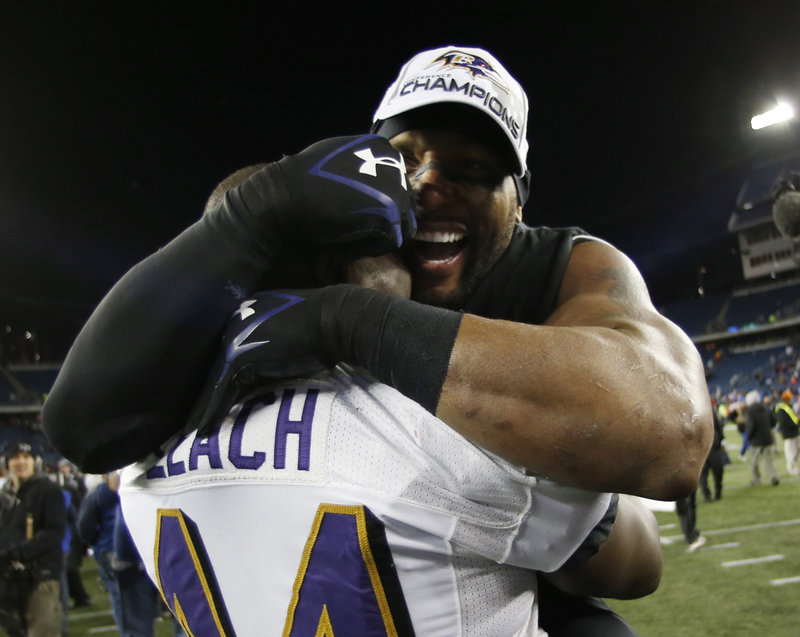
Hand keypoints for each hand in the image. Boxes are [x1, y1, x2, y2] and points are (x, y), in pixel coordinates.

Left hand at [190, 287, 343, 434]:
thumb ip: (280, 345)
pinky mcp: (238, 357)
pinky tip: (203, 430)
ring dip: (204, 408)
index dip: (224, 378)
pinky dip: (212, 412)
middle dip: (209, 394)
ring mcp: (234, 339)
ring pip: (215, 381)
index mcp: (249, 313)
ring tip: (193, 431)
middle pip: (218, 367)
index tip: (218, 398)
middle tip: (195, 419)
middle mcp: (236, 323)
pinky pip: (221, 390)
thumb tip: (279, 365)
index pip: (231, 352)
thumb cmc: (325, 327)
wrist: (333, 320)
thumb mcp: (297, 335)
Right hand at [276, 135, 416, 255]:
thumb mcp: (339, 157)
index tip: (354, 210)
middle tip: (352, 227)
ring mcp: (396, 188)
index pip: (396, 184)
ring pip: (401, 225)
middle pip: (403, 204)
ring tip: (348, 235)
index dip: (378, 203)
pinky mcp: (391, 214)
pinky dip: (368, 247)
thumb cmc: (304, 179)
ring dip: (377, 235)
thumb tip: (377, 181)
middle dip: (382, 220)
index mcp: (383, 148)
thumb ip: (363, 163)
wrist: (289, 195)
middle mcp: (394, 164)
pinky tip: (345, 240)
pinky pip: (389, 241)